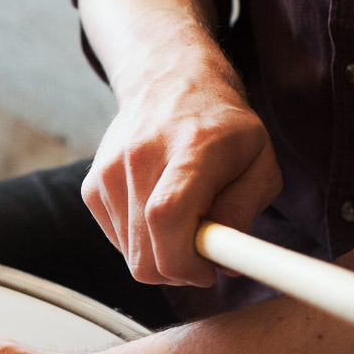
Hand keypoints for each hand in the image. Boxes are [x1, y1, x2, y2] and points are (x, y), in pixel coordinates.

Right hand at [75, 0, 282, 286]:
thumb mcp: (260, 160)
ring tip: (184, 220)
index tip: (207, 271)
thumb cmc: (221, 125)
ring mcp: (109, 173)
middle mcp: (140, 158)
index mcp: (189, 149)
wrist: (167, 82)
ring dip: (161, 253)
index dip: (184, 262)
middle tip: (202, 255)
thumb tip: (225, 260)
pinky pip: (119, 241)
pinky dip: (142, 241)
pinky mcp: (92, 188)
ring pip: (131, 254)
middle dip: (177, 270)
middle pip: (144, 251)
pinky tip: (158, 210)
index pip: (166, 217)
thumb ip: (245, 210)